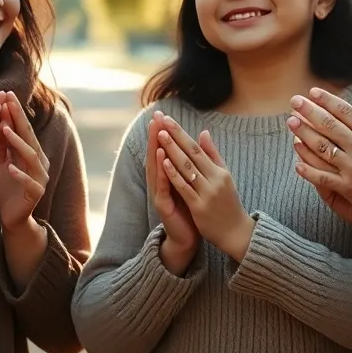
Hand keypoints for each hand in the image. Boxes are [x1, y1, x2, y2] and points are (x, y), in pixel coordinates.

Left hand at [0, 90, 49, 234]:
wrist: (12, 218)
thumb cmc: (6, 188)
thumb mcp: (0, 162)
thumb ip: (0, 144)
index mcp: (30, 152)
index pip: (22, 128)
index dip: (14, 111)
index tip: (4, 94)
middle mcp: (39, 162)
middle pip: (28, 136)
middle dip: (18, 118)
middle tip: (8, 101)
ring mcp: (40, 177)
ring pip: (31, 156)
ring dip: (18, 142)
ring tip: (5, 129)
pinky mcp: (36, 193)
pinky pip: (29, 182)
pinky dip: (20, 174)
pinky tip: (10, 167)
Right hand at [145, 111, 199, 273]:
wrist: (187, 238)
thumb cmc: (190, 209)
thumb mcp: (191, 184)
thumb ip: (190, 165)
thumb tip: (195, 143)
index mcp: (168, 176)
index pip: (164, 150)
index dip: (164, 133)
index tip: (164, 115)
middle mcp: (161, 183)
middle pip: (156, 155)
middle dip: (156, 136)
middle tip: (155, 117)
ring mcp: (160, 194)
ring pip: (157, 168)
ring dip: (156, 150)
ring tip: (157, 132)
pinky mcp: (163, 205)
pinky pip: (162, 186)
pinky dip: (162, 172)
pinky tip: (162, 159)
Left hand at [156, 116, 254, 261]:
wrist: (236, 232)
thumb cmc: (228, 204)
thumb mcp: (224, 177)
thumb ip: (213, 155)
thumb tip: (203, 132)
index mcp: (220, 171)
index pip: (197, 148)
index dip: (182, 133)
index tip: (169, 120)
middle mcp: (214, 179)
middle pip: (191, 154)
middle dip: (175, 137)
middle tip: (162, 121)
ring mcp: (207, 193)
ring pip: (186, 168)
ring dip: (172, 151)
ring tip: (160, 135)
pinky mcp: (199, 207)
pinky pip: (184, 187)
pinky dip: (174, 174)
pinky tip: (164, 162)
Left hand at [287, 89, 351, 224]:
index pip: (346, 112)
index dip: (328, 100)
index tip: (313, 92)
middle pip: (329, 126)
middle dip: (309, 111)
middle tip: (294, 101)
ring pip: (322, 148)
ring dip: (304, 135)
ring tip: (291, 123)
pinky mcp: (348, 188)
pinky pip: (323, 178)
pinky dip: (308, 170)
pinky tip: (296, 162)